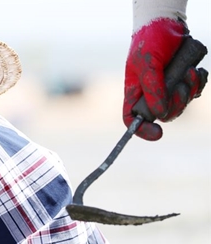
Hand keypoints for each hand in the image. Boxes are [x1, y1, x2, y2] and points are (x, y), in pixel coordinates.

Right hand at [123, 18, 205, 140]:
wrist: (167, 22)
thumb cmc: (149, 42)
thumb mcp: (147, 64)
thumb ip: (153, 89)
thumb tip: (160, 113)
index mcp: (135, 93)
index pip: (132, 119)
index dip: (142, 130)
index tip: (158, 133)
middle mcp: (150, 94)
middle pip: (163, 114)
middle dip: (176, 104)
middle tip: (181, 86)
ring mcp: (167, 88)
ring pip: (181, 104)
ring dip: (190, 91)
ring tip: (191, 72)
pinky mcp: (182, 80)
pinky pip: (193, 92)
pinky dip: (198, 84)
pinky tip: (197, 72)